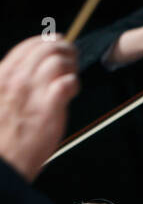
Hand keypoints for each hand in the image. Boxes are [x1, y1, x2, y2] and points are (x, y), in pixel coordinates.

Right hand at [0, 36, 79, 180]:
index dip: (46, 42)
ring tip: (73, 72)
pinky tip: (72, 88)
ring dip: (71, 63)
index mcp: (2, 75)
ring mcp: (33, 93)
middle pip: (45, 49)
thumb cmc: (3, 135)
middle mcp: (16, 80)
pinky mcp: (49, 108)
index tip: (57, 43)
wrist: (2, 161)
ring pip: (57, 61)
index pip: (27, 46)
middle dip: (63, 48)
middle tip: (73, 55)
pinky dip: (73, 82)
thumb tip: (31, 71)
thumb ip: (13, 83)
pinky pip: (67, 83)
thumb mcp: (0, 99)